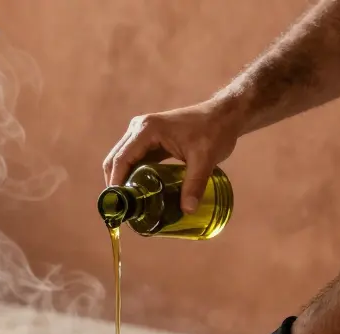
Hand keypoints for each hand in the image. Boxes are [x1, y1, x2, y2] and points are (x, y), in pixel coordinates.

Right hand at [103, 99, 245, 213]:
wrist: (224, 116)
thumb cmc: (215, 131)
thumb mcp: (205, 159)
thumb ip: (195, 184)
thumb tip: (188, 210)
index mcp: (147, 130)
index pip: (121, 160)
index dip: (116, 184)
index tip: (118, 207)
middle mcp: (139, 128)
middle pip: (115, 160)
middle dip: (116, 185)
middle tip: (123, 211)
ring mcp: (142, 133)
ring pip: (122, 160)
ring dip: (122, 181)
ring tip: (129, 205)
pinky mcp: (148, 139)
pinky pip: (133, 160)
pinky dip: (132, 176)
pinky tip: (139, 193)